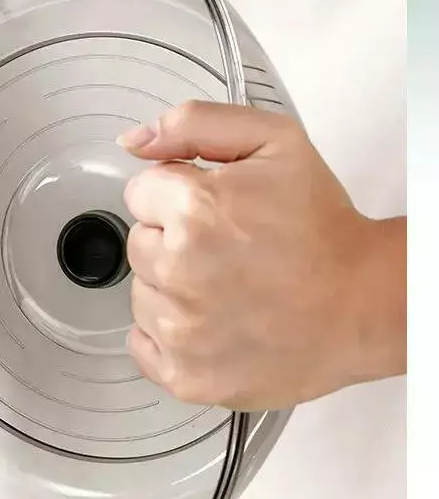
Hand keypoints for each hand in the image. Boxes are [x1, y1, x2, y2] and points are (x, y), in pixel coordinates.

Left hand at [119, 101, 403, 410]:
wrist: (362, 304)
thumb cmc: (323, 229)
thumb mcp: (274, 141)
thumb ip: (195, 124)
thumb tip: (135, 139)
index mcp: (194, 209)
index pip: (140, 193)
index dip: (179, 196)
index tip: (214, 210)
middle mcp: (179, 271)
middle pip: (138, 244)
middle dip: (173, 240)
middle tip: (228, 249)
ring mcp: (180, 330)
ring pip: (141, 294)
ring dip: (172, 288)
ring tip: (228, 286)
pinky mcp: (186, 375)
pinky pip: (142, 345)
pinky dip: (169, 336)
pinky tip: (212, 321)